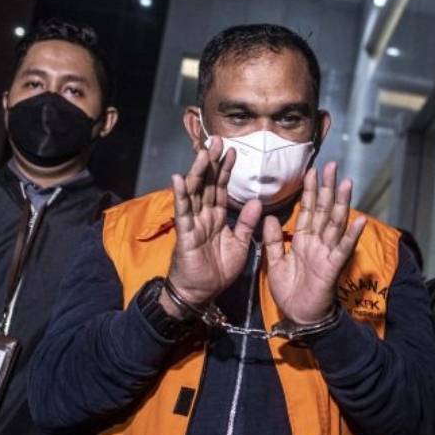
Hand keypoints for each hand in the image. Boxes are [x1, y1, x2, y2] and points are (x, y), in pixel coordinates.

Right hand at [166, 137, 261, 309]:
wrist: (201, 293)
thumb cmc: (218, 271)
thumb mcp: (240, 244)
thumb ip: (247, 223)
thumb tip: (256, 200)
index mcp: (217, 218)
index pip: (221, 188)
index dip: (226, 170)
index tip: (232, 150)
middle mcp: (203, 216)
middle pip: (207, 184)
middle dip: (212, 162)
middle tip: (217, 140)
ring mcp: (192, 223)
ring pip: (195, 192)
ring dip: (198, 171)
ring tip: (202, 152)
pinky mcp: (185, 234)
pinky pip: (182, 212)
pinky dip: (181, 195)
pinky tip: (178, 178)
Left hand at [262, 161, 366, 323]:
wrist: (298, 316)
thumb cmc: (289, 291)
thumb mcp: (274, 262)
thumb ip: (273, 240)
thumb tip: (269, 217)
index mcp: (303, 240)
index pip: (307, 210)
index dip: (310, 191)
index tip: (312, 171)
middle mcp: (317, 242)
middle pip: (324, 210)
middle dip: (328, 188)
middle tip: (333, 166)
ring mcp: (327, 253)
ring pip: (335, 223)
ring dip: (342, 203)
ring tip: (347, 183)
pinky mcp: (332, 267)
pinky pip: (343, 249)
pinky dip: (351, 235)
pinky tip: (360, 220)